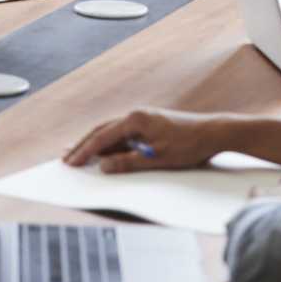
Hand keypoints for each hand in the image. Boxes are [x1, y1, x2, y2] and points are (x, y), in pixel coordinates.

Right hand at [63, 108, 227, 174]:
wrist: (215, 133)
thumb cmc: (190, 146)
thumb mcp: (158, 159)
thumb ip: (128, 163)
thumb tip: (103, 166)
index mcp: (136, 119)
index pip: (102, 137)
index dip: (85, 151)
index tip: (70, 163)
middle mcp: (136, 115)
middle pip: (102, 131)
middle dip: (83, 145)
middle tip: (66, 158)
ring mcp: (143, 119)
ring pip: (111, 131)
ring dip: (95, 143)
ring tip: (77, 153)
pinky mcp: (150, 125)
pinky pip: (123, 134)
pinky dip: (110, 144)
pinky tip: (105, 152)